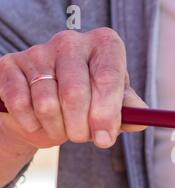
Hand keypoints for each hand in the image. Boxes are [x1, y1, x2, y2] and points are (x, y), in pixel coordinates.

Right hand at [0, 27, 146, 152]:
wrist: (49, 105)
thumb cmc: (90, 102)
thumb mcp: (115, 103)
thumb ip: (129, 111)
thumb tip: (142, 121)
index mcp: (104, 45)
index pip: (108, 78)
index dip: (106, 113)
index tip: (104, 139)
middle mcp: (71, 41)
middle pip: (75, 93)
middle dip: (80, 128)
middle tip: (82, 137)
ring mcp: (38, 51)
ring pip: (46, 103)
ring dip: (57, 129)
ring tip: (63, 128)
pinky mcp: (9, 65)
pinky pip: (19, 104)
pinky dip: (32, 124)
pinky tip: (40, 123)